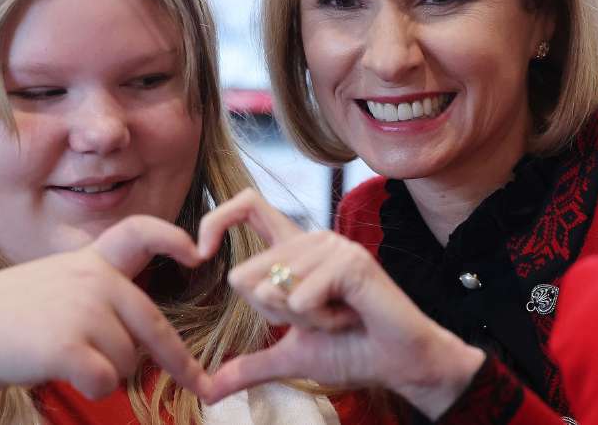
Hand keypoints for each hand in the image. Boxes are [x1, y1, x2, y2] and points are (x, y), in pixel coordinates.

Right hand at [0, 215, 210, 424]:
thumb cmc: (17, 317)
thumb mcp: (59, 285)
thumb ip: (100, 294)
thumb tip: (147, 338)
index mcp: (92, 263)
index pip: (138, 233)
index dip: (171, 238)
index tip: (197, 251)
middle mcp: (94, 280)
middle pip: (153, 329)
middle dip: (181, 364)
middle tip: (200, 386)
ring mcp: (82, 310)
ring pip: (128, 362)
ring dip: (107, 372)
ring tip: (66, 356)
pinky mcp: (69, 345)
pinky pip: (106, 382)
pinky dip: (93, 389)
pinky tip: (63, 373)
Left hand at [197, 190, 484, 418]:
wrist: (398, 364)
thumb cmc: (352, 351)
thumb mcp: (290, 357)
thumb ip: (250, 366)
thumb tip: (208, 391)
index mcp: (293, 251)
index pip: (247, 205)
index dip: (215, 221)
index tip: (199, 256)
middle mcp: (309, 239)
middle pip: (245, 276)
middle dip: (273, 315)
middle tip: (318, 318)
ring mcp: (331, 245)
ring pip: (274, 290)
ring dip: (303, 321)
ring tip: (339, 317)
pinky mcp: (349, 261)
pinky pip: (302, 298)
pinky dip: (321, 321)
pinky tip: (350, 317)